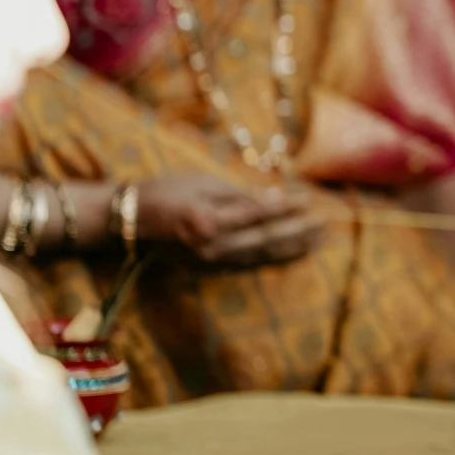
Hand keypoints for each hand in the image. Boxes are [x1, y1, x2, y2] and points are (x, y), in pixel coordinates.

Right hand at [134, 174, 324, 265]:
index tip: (312, 200)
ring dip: (294, 249)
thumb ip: (241, 196)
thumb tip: (279, 200)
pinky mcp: (208, 270)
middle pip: (266, 241)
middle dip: (301, 233)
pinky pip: (249, 265)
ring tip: (320, 240)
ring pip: (261, 257)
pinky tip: (294, 253)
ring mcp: (209, 263)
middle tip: (328, 224)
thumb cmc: (165, 191)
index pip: (260, 214)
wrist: (125, 221)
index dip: (290, 208)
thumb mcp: (204, 183)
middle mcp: (210, 248)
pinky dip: (274, 258)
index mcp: (208, 222)